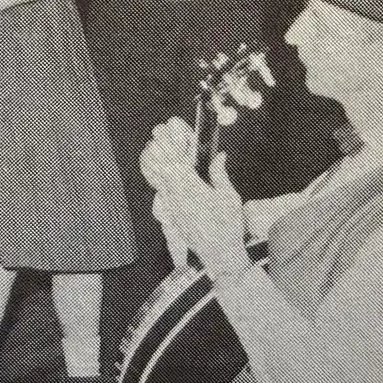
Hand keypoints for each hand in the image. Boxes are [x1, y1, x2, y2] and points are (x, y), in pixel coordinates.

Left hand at [139, 118, 249, 280]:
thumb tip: (219, 155)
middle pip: (156, 164)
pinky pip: (157, 189)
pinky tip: (160, 170)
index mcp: (190, 186)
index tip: (163, 129)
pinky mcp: (169, 212)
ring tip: (158, 148)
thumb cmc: (228, 226)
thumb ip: (220, 173)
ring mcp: (169, 203)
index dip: (164, 141)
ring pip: (153, 176)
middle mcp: (175, 193)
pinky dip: (155, 176)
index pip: (171, 158)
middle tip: (160, 134)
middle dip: (156, 146)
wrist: (218, 253)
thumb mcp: (229, 196)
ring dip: (153, 160)